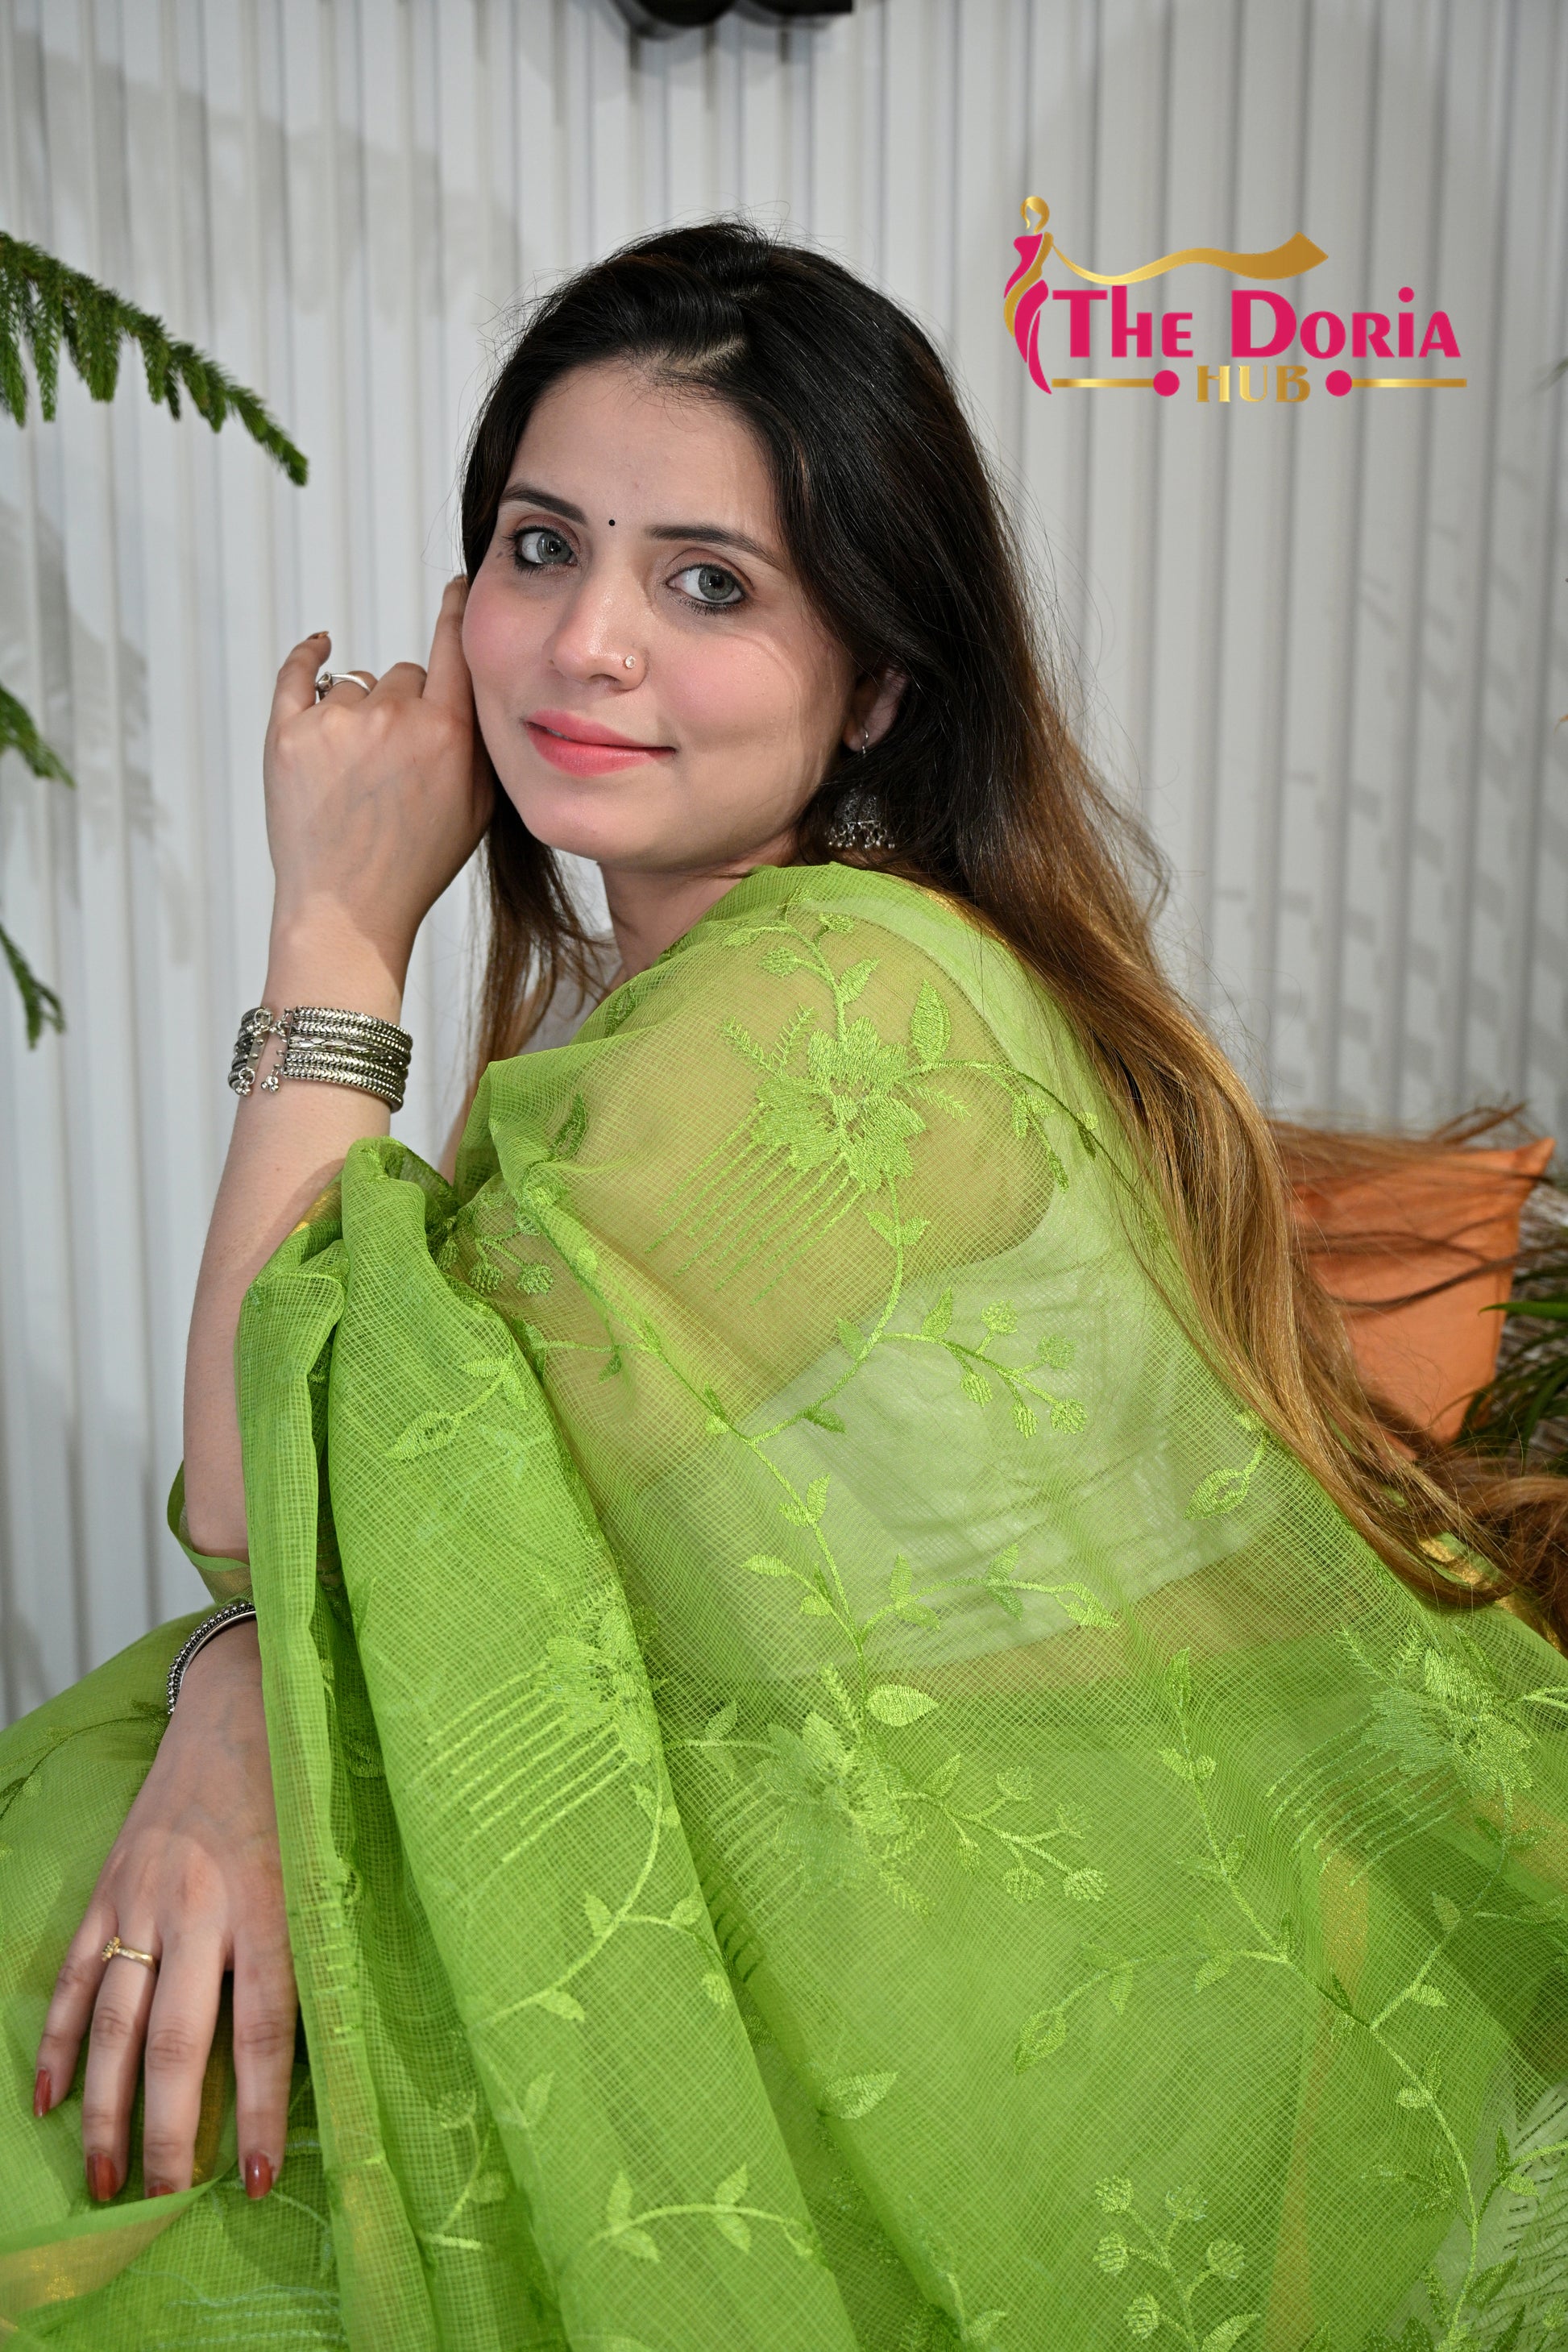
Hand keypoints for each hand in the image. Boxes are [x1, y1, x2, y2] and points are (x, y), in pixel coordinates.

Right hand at [34, 1623, 295, 2202]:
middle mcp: (202, 1906)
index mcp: (270, 1904)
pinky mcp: (109, 1885)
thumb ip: (318, 1944)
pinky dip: (61, 2041)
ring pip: (118, 2023)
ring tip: (105, 2178)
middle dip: (169, 2133)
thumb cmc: (303, 1792)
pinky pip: (77, 1976)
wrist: (246, 1701)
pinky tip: (51, 2100)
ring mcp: (145, 1897)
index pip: (265, 2031)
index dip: (258, 2112)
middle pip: (178, 2043)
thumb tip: (330, 2051)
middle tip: (161, 2203)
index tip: (252, 2181)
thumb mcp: (326, 1864)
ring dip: (107, 2108)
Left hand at [265, 576, 493, 981]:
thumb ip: (478, 740)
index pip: (454, 646)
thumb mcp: (478, 807)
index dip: (458, 611)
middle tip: (397, 760)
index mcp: (448, 733)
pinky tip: (320, 647)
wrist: (348, 909)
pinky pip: (300, 671)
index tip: (459, 585)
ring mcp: (336, 723)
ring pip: (358, 685)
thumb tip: (474, 681)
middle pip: (405, 673)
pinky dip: (310, 657)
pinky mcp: (287, 732)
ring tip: (358, 771)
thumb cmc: (416, 863)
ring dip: (360, 712)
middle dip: (405, 704)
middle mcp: (394, 717)